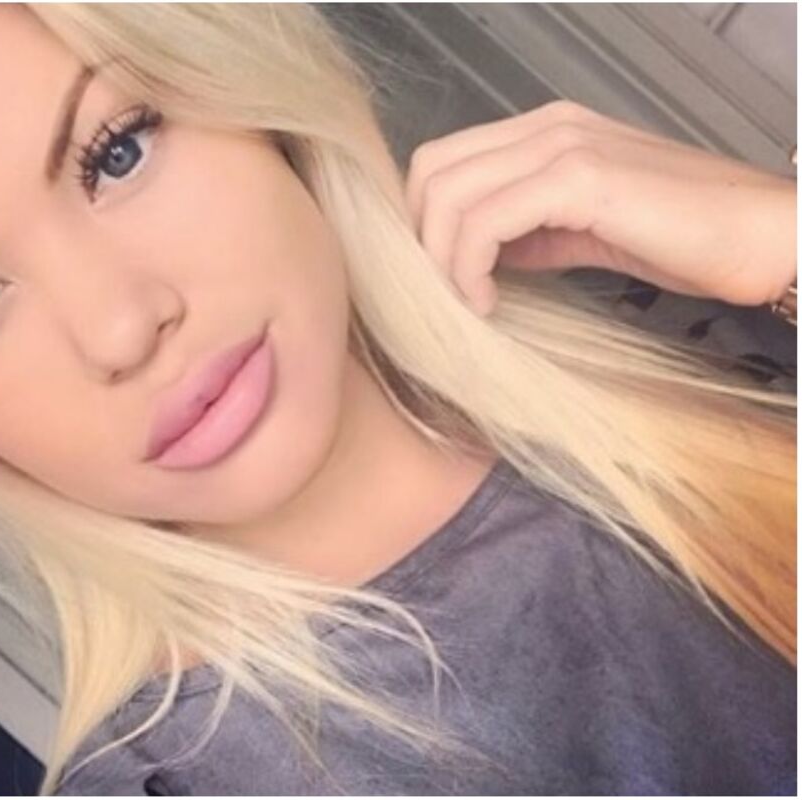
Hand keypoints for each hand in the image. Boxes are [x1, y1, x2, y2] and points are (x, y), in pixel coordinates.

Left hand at [404, 99, 796, 316]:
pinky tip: (488, 302)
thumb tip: (481, 257)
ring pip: (448, 194)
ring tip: (468, 304)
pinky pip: (484, 222)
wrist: (763, 237)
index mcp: (547, 130)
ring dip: (441, 261)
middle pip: (432, 171)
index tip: (440, 275)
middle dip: (421, 239)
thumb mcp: (586, 232)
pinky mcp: (580, 178)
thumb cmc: (686, 238)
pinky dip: (468, 268)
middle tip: (442, 293)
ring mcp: (563, 144)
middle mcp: (548, 126)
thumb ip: (531, 232)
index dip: (424, 221)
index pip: (445, 161)